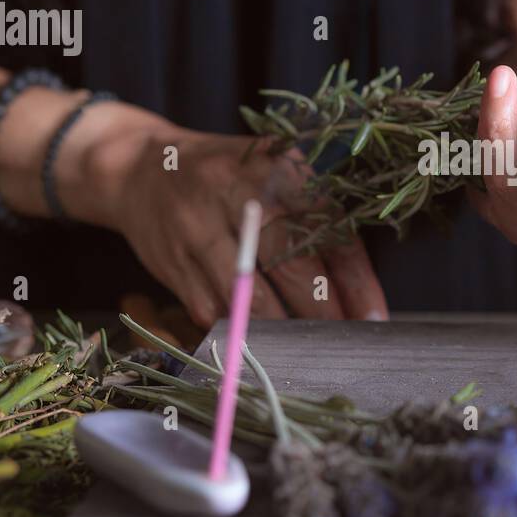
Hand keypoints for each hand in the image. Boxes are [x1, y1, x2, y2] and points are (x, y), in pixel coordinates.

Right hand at [56, 103, 388, 326]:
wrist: (141, 167)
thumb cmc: (228, 178)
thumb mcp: (274, 175)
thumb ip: (315, 219)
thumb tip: (359, 289)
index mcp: (275, 167)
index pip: (327, 228)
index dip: (355, 279)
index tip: (374, 317)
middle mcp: (236, 192)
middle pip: (291, 263)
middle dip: (323, 311)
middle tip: (345, 341)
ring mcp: (198, 227)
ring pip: (249, 295)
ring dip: (283, 330)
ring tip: (306, 349)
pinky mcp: (171, 261)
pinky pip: (212, 310)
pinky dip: (239, 331)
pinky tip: (259, 345)